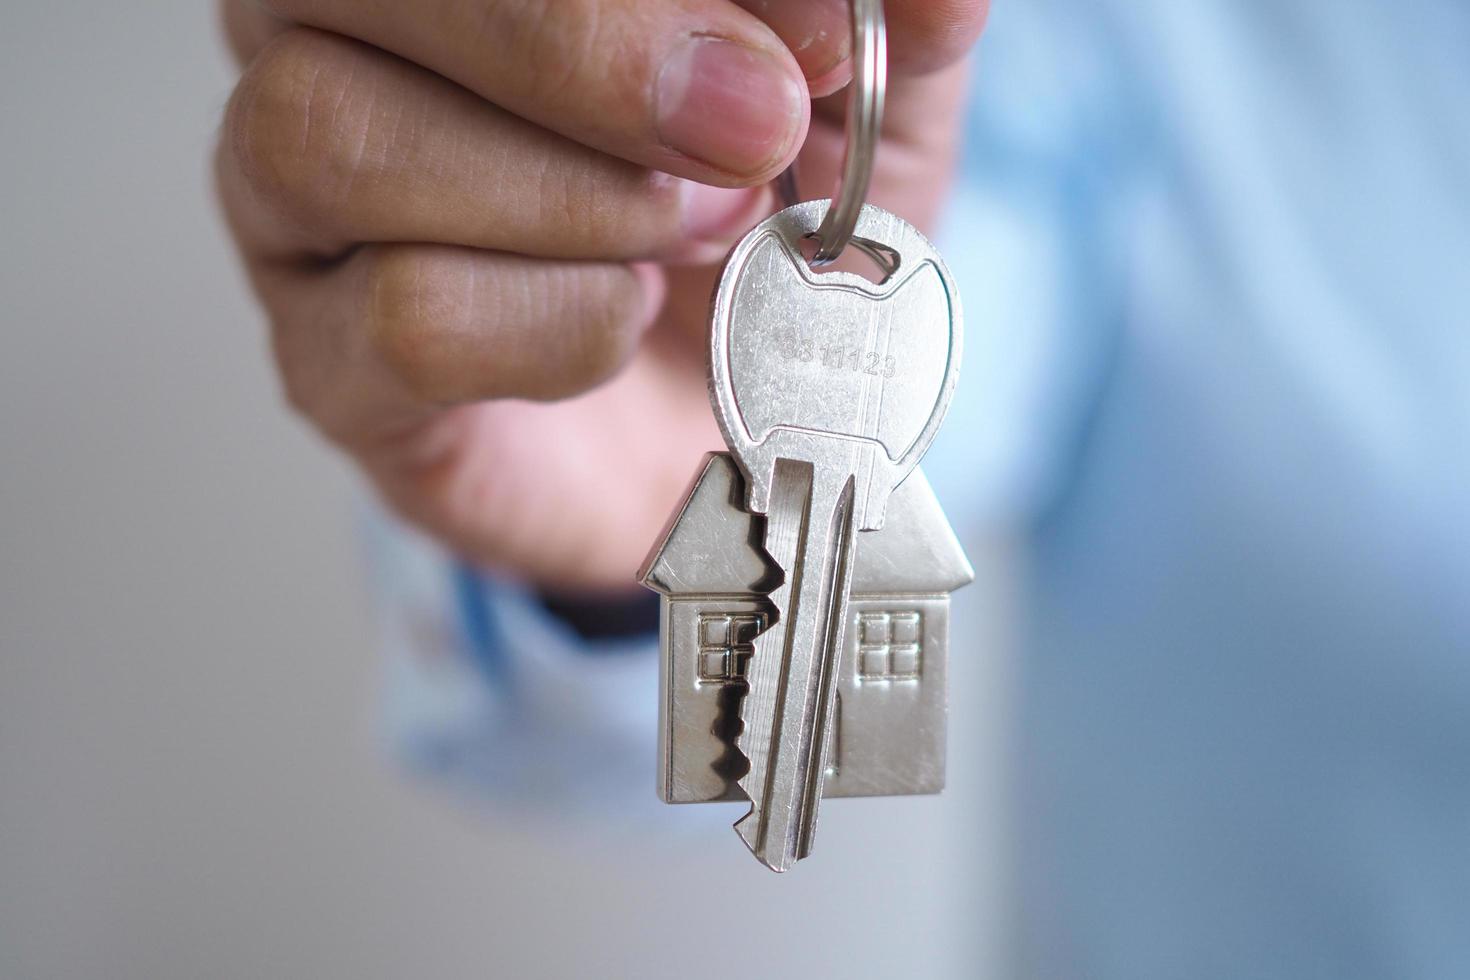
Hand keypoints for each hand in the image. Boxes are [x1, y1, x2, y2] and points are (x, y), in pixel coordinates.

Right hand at [217, 0, 986, 591]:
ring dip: (571, 195)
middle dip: (576, 44)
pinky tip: (627, 319)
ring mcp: (296, 209)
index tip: (810, 23)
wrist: (736, 429)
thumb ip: (863, 22)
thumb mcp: (847, 103)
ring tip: (699, 233)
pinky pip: (401, 317)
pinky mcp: (324, 363)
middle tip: (751, 122)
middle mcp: (329, 41)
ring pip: (337, 138)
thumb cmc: (764, 233)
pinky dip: (558, 322)